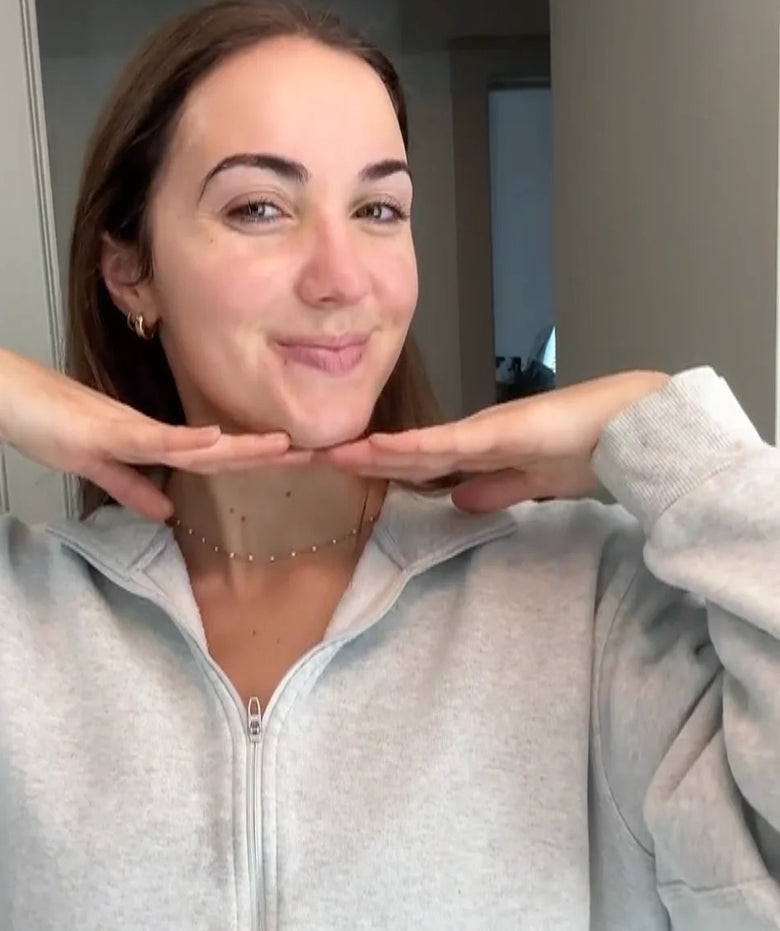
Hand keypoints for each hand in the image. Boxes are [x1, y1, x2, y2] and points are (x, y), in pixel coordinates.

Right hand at [0, 341, 300, 519]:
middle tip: (318, 452)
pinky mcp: (106, 429)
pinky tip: (217, 442)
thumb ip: (132, 487)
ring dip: (242, 447)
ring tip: (286, 448)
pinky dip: (187, 442)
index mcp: (151, 441)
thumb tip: (167, 512)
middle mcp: (151, 430)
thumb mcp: (96, 465)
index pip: (214, 454)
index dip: (253, 458)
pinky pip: (153, 439)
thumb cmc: (43, 422)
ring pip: (198, 443)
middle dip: (267, 453)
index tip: (295, 460)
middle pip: (220, 447)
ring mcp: (132, 427)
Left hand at [322, 371, 669, 512]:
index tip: (331, 470)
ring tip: (319, 455)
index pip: (412, 462)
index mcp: (477, 450)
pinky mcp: (498, 430)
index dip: (371, 466)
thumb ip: (495, 490)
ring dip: (365, 452)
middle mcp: (470, 436)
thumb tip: (457, 502)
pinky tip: (375, 449)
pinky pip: (445, 442)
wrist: (631, 429)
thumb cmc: (589, 450)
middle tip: (300, 458)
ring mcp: (481, 430)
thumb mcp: (532, 484)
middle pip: (398, 451)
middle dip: (351, 457)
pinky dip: (408, 447)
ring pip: (411, 445)